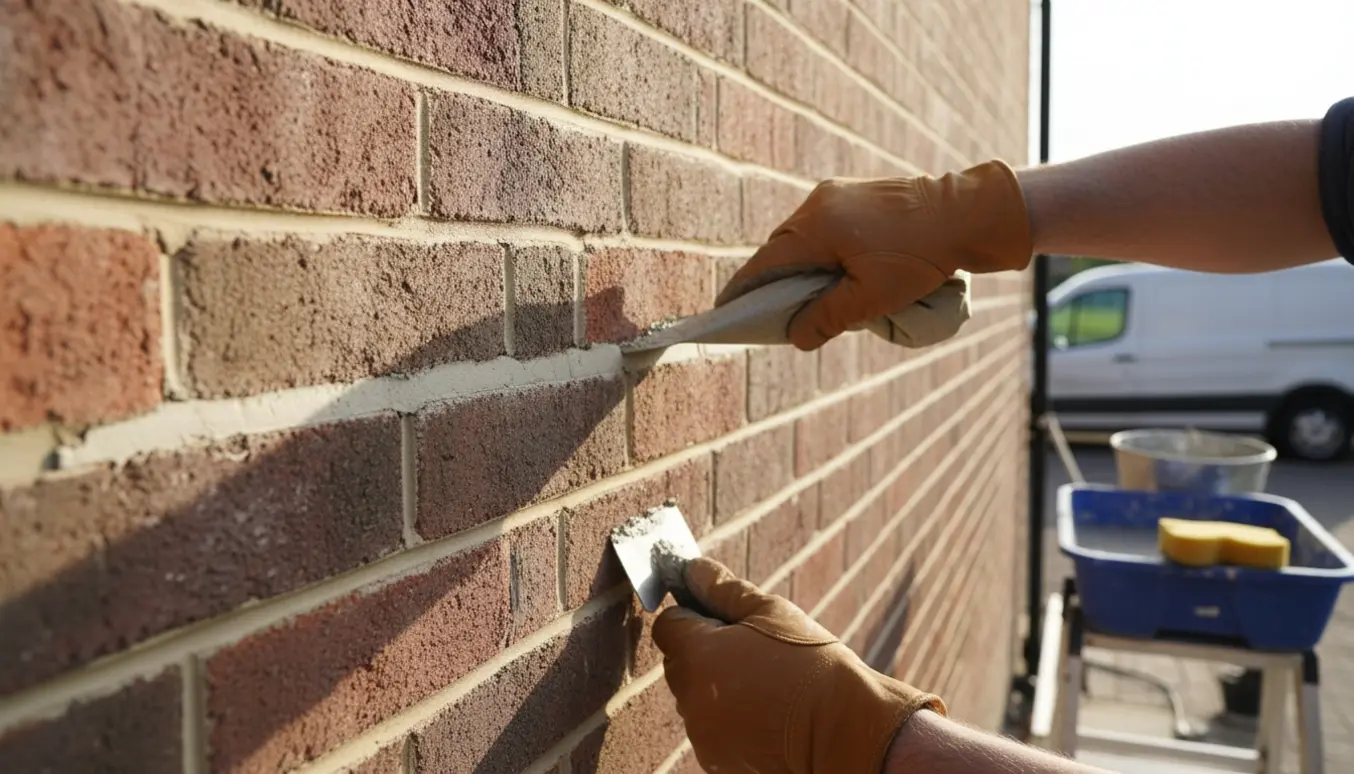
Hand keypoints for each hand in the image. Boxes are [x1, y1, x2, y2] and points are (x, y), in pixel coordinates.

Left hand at [652, 558, 944, 773]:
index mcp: (698, 656)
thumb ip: (723, 590)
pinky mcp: (719, 761)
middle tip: (751, 649)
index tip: (721, 618)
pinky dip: (730, 719)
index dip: (691, 615)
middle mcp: (690, 699)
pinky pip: (713, 729)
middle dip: (704, 652)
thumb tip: (693, 569)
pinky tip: (767, 712)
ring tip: (766, 684)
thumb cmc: (812, 665)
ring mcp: (703, 736)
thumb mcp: (772, 613)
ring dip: (717, 687)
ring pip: (696, 698)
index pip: (667, 625)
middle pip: (679, 663)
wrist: (846, 731)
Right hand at [718, 160, 1031, 349]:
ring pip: (802, 238)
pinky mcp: (854, 195)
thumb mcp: (872, 297)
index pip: (764, 264)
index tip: (725, 313)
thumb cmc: (922, 256)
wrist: (967, 213)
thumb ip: (828, 318)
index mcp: (816, 226)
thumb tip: (796, 337)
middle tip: (769, 317)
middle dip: (774, 284)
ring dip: (800, 268)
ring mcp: (836, 194)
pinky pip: (822, 228)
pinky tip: (833, 275)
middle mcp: (818, 203)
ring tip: (805, 300)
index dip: (743, 291)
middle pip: (781, 250)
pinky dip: (820, 253)